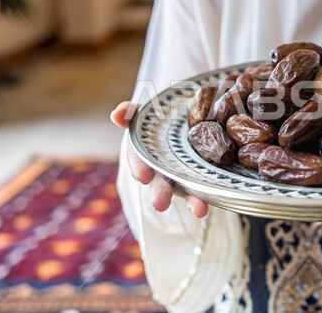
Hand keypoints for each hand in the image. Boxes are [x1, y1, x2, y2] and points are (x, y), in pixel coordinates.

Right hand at [111, 101, 209, 217]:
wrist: (186, 123)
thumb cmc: (161, 119)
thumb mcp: (146, 113)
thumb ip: (131, 112)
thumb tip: (116, 114)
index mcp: (146, 154)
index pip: (140, 161)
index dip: (140, 168)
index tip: (142, 176)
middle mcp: (163, 170)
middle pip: (160, 183)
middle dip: (160, 192)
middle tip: (160, 204)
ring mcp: (183, 177)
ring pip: (185, 191)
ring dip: (190, 201)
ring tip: (198, 210)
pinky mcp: (201, 180)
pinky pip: (202, 190)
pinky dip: (202, 199)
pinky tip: (204, 208)